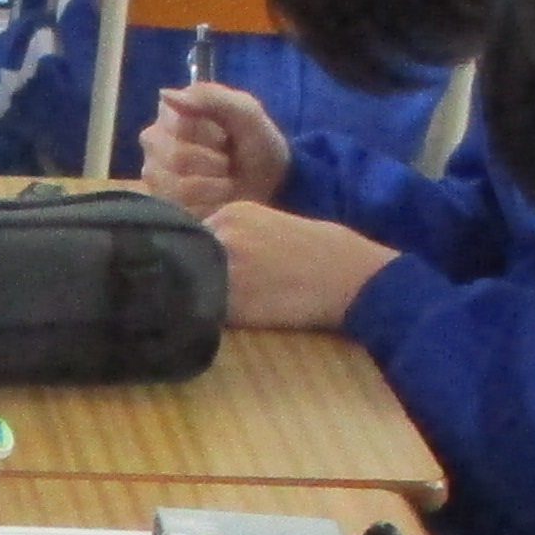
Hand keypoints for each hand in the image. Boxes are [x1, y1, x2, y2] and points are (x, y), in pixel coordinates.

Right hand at [142, 77, 290, 214]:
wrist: (274, 187)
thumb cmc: (257, 145)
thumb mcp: (247, 113)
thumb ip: (211, 98)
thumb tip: (165, 94)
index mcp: (171, 112)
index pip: (178, 126)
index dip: (211, 136)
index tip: (226, 137)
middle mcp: (154, 143)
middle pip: (176, 158)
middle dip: (215, 163)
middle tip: (229, 162)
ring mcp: (154, 176)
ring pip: (179, 187)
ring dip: (215, 186)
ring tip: (226, 181)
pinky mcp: (162, 206)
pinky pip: (182, 211)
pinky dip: (210, 206)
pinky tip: (218, 200)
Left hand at [205, 200, 394, 330]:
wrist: (352, 277)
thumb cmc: (323, 251)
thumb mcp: (272, 223)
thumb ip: (236, 234)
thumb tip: (202, 252)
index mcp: (233, 211)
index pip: (189, 233)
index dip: (190, 254)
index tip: (196, 269)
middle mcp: (223, 233)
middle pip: (182, 256)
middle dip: (186, 273)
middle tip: (195, 291)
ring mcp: (225, 266)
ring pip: (186, 283)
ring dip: (191, 296)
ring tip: (203, 308)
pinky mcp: (233, 301)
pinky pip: (201, 311)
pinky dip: (203, 318)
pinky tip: (219, 322)